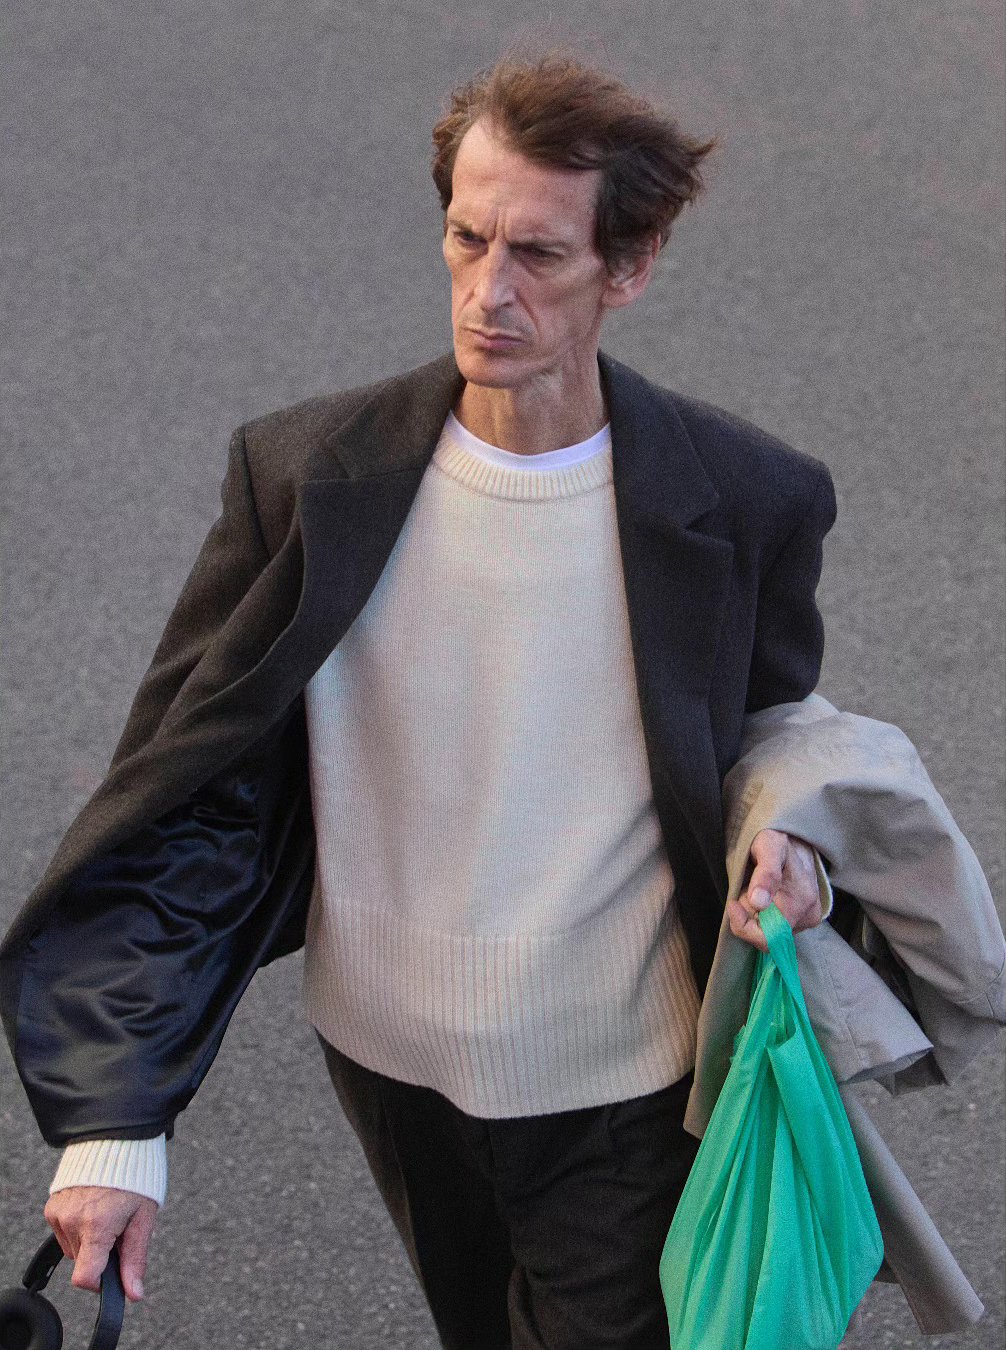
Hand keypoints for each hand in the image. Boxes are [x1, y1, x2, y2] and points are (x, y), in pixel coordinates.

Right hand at [44, 1186, 156, 1301]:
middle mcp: (72, 1221)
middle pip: (82, 1261)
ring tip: (106, 1213)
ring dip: (88, 1240)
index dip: (99, 1282)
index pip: (84, 1278)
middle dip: (100, 1253)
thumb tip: (134, 1293)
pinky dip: (78, 1227)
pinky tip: (93, 1208)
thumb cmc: (135, 1178)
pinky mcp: (52, 1206)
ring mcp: (59, 1213)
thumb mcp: (143, 1218)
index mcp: (97, 1226)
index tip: (111, 1271)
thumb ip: (135, 1258)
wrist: (117, 1142)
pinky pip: (64, 1232)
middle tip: (118, 1228)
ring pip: (73, 1248)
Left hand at [726, 828, 821, 952]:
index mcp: (801, 900)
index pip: (768, 938)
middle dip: (749, 916)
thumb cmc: (778, 840)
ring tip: (756, 890)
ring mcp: (808, 919)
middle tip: (745, 891)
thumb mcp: (768, 846)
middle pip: (767, 937)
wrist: (797, 839)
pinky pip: (777, 929)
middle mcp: (808, 915)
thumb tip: (759, 903)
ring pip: (770, 933)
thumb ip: (765, 873)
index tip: (733, 903)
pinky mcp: (805, 920)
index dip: (744, 926)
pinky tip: (765, 897)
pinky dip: (764, 916)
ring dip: (755, 915)